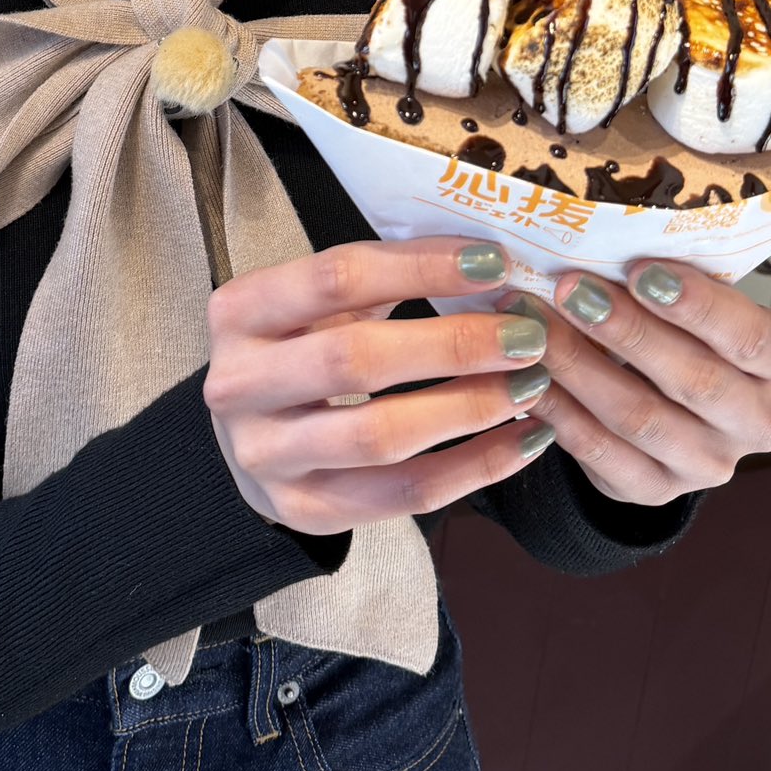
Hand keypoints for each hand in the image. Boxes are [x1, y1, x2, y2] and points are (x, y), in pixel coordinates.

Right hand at [203, 236, 560, 535]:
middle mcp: (238, 385)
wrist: (248, 432)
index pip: (337, 277)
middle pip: (357, 359)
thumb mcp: (320, 302)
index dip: (421, 267)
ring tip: (532, 385)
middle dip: (454, 345)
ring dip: (470, 408)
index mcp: (239, 312)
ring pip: (382, 435)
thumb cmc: (301, 347)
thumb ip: (386, 278)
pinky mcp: (303, 510)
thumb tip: (493, 261)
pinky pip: (404, 496)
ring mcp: (265, 456)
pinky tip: (522, 440)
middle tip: (526, 334)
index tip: (494, 263)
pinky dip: (474, 467)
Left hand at [505, 259, 770, 504]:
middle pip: (694, 380)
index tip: (639, 269)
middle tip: (570, 289)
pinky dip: (560, 411)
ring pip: (640, 417)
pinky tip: (530, 375)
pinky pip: (601, 453)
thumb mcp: (687, 304)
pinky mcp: (655, 490)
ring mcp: (708, 465)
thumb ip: (663, 281)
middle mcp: (755, 421)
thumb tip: (597, 241)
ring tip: (535, 325)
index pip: (749, 337)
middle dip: (626, 330)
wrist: (661, 408)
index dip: (697, 305)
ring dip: (580, 366)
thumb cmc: (676, 332)